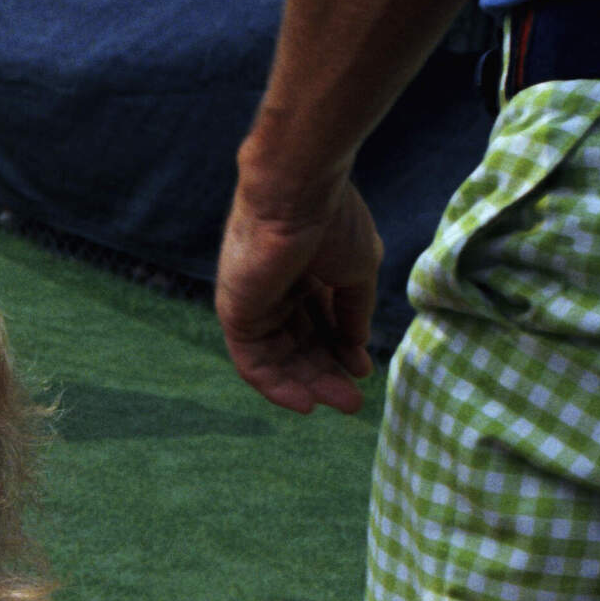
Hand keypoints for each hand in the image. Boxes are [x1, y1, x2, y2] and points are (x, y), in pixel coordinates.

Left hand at [215, 172, 379, 414]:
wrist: (298, 195)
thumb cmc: (332, 221)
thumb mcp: (357, 271)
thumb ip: (353, 311)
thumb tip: (357, 347)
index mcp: (305, 273)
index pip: (320, 323)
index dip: (342, 350)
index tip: (363, 371)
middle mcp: (277, 290)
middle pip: (300, 345)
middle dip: (327, 374)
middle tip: (353, 402)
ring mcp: (254, 303)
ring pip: (279, 358)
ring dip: (308, 385)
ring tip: (342, 405)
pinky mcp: (236, 315)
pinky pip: (252, 362)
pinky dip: (275, 386)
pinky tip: (304, 403)